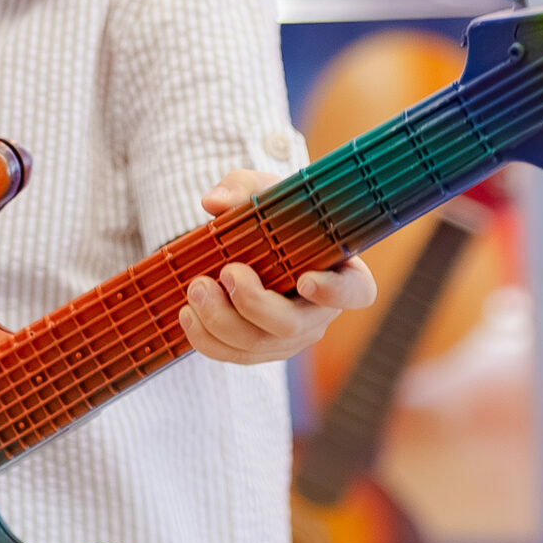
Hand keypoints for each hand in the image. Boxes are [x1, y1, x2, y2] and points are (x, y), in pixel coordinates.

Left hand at [178, 168, 376, 364]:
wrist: (248, 239)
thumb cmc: (270, 213)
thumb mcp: (261, 190)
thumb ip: (241, 187)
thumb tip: (214, 202)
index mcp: (338, 270)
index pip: (356, 291)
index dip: (335, 292)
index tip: (305, 279)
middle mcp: (319, 311)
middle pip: (294, 325)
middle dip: (254, 304)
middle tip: (227, 272)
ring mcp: (289, 335)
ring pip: (259, 345)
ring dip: (220, 321)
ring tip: (195, 288)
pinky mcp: (259, 348)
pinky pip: (234, 355)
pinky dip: (206, 339)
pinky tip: (186, 313)